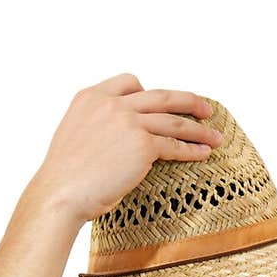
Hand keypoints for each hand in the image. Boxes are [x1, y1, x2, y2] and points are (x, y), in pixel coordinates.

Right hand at [30, 72, 223, 222]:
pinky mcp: (141, 145)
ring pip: (173, 119)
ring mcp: (127, 122)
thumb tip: (115, 138)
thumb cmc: (65, 177)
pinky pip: (173, 144)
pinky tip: (204, 153)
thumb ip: (96, 125)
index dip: (149, 92)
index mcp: (91, 96)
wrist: (61, 193)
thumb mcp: (75, 134)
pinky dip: (192, 149)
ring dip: (198, 128)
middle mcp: (111, 103)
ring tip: (215, 136)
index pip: (129, 82)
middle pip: (160, 95)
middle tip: (206, 108)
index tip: (163, 103)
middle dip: (188, 100)